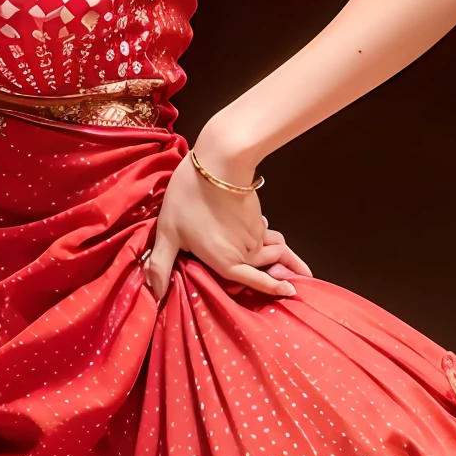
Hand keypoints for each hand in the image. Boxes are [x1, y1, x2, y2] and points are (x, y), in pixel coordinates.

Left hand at [144, 144, 312, 301]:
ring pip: (271, 248)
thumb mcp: (167, 231)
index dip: (273, 288)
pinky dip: (269, 237)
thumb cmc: (190, 197)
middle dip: (283, 272)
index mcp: (225, 261)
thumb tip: (156, 292)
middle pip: (268, 265)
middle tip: (298, 280)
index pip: (254, 281)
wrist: (219, 162)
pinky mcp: (256, 217)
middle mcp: (245, 251)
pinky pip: (266, 233)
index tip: (290, 292)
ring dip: (279, 254)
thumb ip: (161, 263)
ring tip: (290, 262)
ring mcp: (254, 233)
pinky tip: (265, 234)